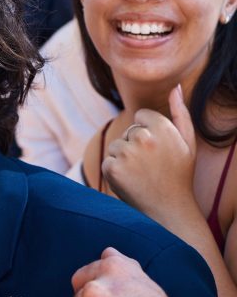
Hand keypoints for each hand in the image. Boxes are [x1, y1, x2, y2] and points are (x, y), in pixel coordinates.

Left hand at [103, 85, 198, 222]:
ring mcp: (127, 154)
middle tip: (152, 165)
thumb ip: (180, 112)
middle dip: (136, 144)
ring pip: (117, 145)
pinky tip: (131, 182)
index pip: (141, 115)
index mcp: (162, 128)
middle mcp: (144, 138)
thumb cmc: (179, 174)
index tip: (159, 149)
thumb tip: (174, 87)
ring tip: (142, 174)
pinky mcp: (112, 168)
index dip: (149, 131)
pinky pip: (108, 161)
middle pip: (129, 130)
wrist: (169, 209)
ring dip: (125, 158)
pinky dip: (115, 172)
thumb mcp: (187, 142)